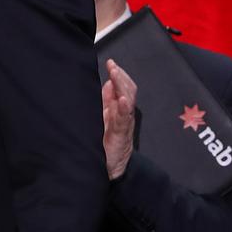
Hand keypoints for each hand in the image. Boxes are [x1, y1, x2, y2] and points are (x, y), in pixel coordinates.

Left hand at [102, 59, 136, 179]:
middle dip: (121, 77)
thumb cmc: (105, 143)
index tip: (111, 63)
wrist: (109, 168)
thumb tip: (108, 83)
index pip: (122, 87)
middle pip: (128, 91)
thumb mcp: (104, 118)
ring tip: (116, 75)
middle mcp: (123, 115)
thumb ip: (105, 101)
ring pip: (127, 102)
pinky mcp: (120, 136)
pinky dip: (123, 109)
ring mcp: (123, 125)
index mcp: (118, 109)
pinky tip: (121, 100)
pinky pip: (123, 121)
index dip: (118, 74)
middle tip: (113, 66)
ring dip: (122, 87)